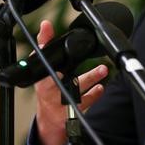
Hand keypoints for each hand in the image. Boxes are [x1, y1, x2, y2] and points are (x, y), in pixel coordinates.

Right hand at [33, 20, 108, 144]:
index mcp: (41, 78)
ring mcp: (60, 104)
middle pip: (60, 79)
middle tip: (87, 60)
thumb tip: (46, 24)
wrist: (49, 119)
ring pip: (75, 91)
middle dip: (70, 69)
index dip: (43, 52)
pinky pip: (84, 104)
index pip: (41, 63)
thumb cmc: (47, 87)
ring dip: (90, 78)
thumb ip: (45, 44)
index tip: (48, 46)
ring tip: (103, 69)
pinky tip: (100, 87)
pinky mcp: (71, 114)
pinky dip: (93, 95)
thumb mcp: (42, 67)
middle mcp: (49, 91)